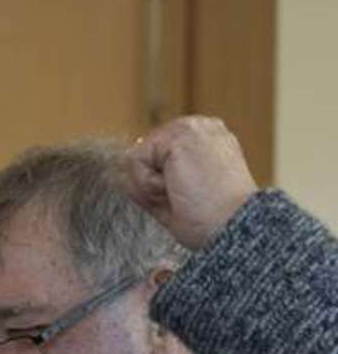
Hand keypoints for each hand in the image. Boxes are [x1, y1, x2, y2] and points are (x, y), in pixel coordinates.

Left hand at [123, 116, 258, 248]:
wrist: (231, 226)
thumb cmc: (211, 220)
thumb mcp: (178, 196)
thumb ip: (153, 178)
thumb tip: (123, 167)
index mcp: (205, 140)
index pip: (155, 157)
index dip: (158, 185)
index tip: (188, 199)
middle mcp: (200, 127)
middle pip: (144, 157)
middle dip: (152, 186)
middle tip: (184, 199)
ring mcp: (190, 127)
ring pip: (138, 159)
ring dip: (151, 187)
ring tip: (182, 194)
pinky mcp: (178, 135)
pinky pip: (134, 162)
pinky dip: (147, 185)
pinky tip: (175, 189)